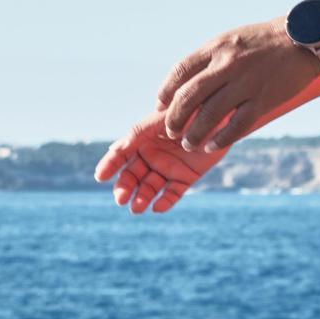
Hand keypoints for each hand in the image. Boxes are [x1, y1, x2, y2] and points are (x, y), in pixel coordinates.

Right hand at [92, 110, 227, 214]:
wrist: (219, 114)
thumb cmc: (188, 110)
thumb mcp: (160, 119)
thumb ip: (138, 133)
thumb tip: (115, 149)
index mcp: (142, 140)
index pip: (121, 155)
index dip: (109, 165)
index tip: (100, 176)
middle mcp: (152, 156)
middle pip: (133, 176)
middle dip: (125, 188)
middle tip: (120, 199)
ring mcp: (169, 168)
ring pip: (150, 187)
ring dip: (142, 198)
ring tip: (137, 207)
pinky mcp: (186, 177)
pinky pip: (173, 193)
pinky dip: (165, 202)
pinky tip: (157, 208)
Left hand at [154, 15, 319, 150]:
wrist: (303, 39)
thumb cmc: (262, 42)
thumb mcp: (230, 41)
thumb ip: (208, 61)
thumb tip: (182, 85)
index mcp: (216, 48)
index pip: (180, 72)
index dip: (165, 92)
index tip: (160, 106)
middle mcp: (228, 64)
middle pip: (189, 97)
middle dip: (174, 119)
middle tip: (170, 131)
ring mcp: (247, 83)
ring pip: (210, 115)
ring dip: (194, 134)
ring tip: (188, 144)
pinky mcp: (265, 99)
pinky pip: (237, 126)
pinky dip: (221, 139)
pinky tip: (211, 146)